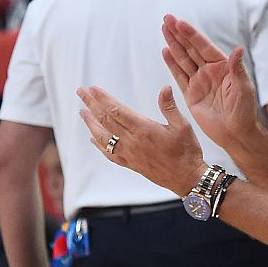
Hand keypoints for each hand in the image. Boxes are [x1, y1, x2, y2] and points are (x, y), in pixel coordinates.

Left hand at [77, 85, 206, 195]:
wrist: (186, 178)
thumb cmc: (187, 151)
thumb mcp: (183, 125)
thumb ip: (169, 106)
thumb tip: (165, 87)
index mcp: (144, 129)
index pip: (117, 110)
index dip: (103, 98)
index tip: (92, 88)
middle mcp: (132, 141)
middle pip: (106, 120)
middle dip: (91, 104)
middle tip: (81, 92)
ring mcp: (129, 154)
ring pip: (103, 137)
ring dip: (90, 123)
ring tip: (82, 112)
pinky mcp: (130, 164)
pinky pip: (109, 154)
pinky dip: (98, 145)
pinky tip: (93, 138)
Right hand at [161, 14, 258, 151]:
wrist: (236, 134)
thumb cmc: (245, 111)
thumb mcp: (244, 89)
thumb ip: (237, 69)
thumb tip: (238, 49)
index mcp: (223, 66)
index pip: (204, 46)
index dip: (192, 34)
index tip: (180, 22)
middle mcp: (209, 71)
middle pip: (191, 48)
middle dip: (178, 33)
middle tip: (166, 18)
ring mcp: (199, 81)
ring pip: (183, 59)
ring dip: (173, 44)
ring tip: (163, 29)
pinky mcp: (191, 94)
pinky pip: (179, 76)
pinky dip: (172, 64)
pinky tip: (165, 51)